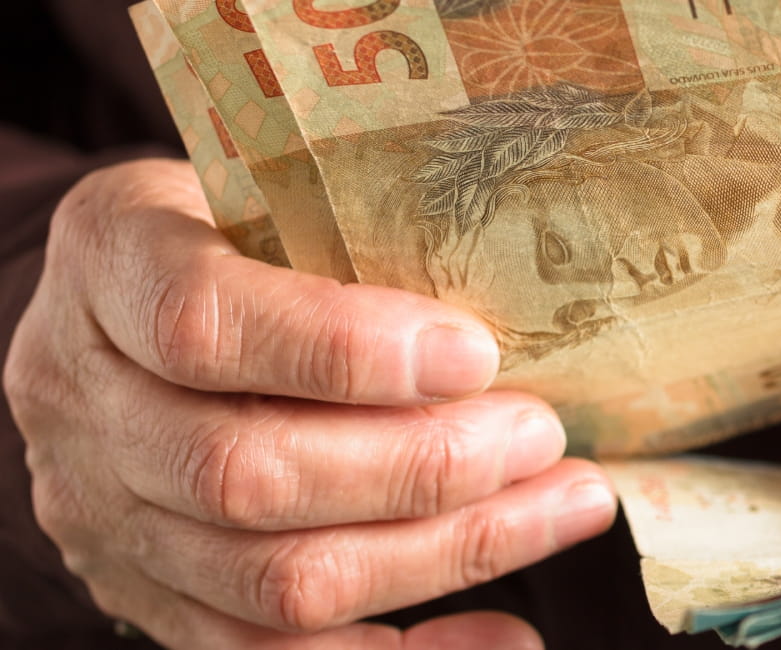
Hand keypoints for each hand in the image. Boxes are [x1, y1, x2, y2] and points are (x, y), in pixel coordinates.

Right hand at [3, 160, 616, 647]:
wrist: (121, 321)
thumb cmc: (233, 232)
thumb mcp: (264, 188)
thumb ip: (353, 232)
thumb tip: (521, 303)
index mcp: (110, 265)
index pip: (203, 323)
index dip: (343, 349)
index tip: (474, 354)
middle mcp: (86, 405)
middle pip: (246, 475)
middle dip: (424, 468)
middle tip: (542, 435)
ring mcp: (113, 520)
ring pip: (278, 582)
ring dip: (447, 553)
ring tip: (563, 506)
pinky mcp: (159, 601)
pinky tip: (507, 630)